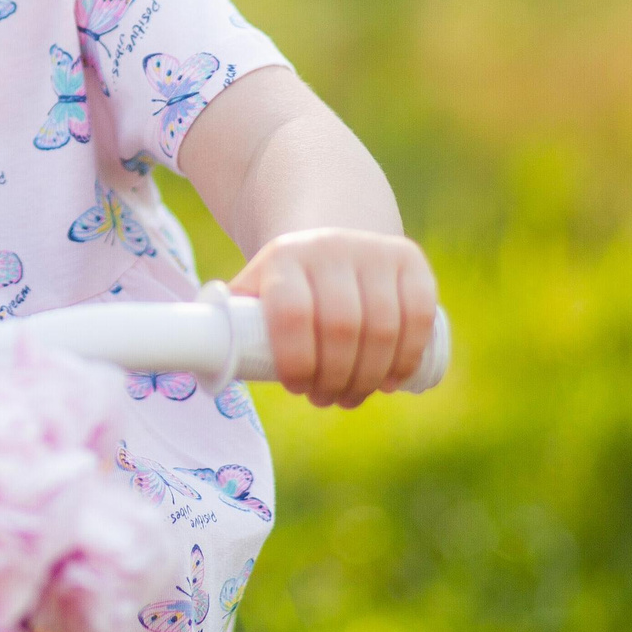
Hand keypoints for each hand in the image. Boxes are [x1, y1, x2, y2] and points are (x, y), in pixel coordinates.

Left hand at [230, 228, 436, 407]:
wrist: (330, 232)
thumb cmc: (287, 282)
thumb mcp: (255, 289)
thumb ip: (232, 321)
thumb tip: (211, 361)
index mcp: (284, 257)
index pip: (293, 314)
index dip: (297, 361)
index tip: (297, 387)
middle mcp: (330, 248)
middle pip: (341, 328)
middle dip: (335, 377)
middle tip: (325, 399)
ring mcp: (374, 252)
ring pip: (382, 328)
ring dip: (370, 377)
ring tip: (352, 396)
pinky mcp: (411, 260)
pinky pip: (420, 315)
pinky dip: (407, 356)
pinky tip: (391, 380)